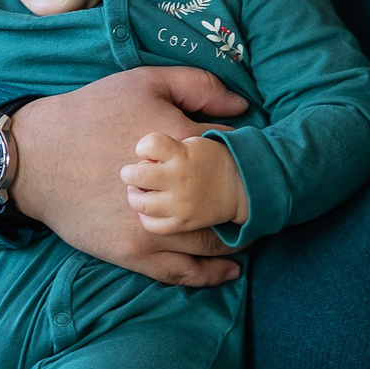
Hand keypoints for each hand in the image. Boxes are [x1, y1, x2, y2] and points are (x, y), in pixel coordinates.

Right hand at [7, 68, 247, 287]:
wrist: (34, 156)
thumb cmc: (89, 113)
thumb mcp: (143, 82)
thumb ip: (198, 87)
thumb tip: (242, 109)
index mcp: (182, 144)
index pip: (237, 154)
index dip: (246, 157)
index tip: (246, 160)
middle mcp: (175, 192)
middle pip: (233, 205)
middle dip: (247, 202)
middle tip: (253, 199)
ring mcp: (155, 227)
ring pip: (215, 243)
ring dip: (237, 239)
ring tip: (244, 231)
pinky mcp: (134, 252)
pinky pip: (183, 272)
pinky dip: (211, 274)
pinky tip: (229, 271)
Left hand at [123, 133, 246, 234]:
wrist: (241, 186)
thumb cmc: (209, 160)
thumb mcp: (192, 143)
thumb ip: (166, 148)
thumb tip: (140, 162)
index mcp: (181, 155)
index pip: (148, 144)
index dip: (143, 146)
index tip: (148, 151)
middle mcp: (179, 179)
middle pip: (136, 175)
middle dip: (129, 173)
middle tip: (133, 174)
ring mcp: (180, 203)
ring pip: (140, 203)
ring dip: (135, 195)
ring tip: (140, 191)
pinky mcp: (183, 222)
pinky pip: (152, 225)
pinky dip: (146, 217)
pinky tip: (150, 209)